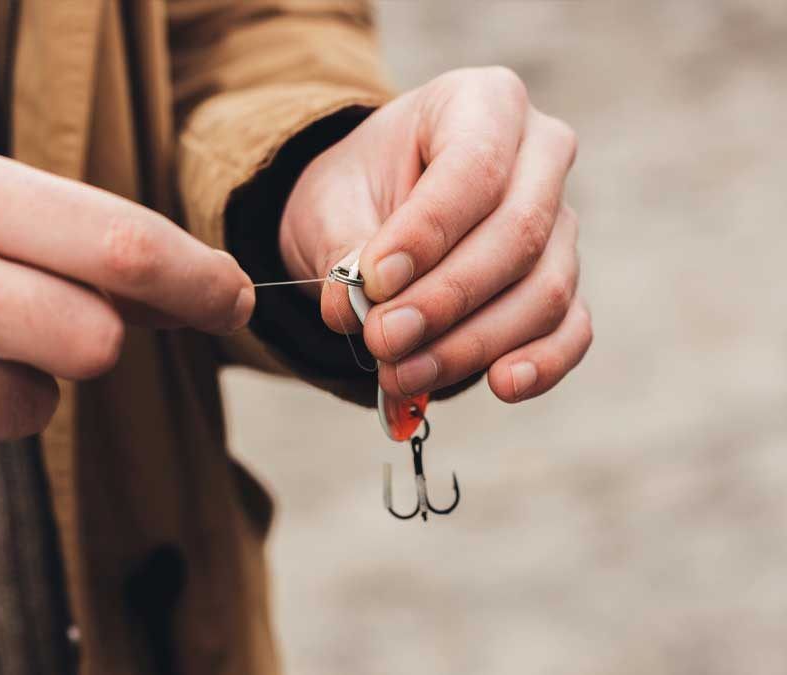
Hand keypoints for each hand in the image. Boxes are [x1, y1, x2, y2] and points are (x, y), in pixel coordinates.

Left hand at [279, 67, 590, 403]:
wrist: (372, 210)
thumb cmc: (356, 191)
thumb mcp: (330, 203)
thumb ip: (344, 250)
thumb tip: (353, 309)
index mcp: (484, 102)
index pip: (474, 167)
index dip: (427, 232)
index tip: (375, 282)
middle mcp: (540, 153)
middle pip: (517, 233)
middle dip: (446, 299)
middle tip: (383, 340)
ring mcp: (562, 220)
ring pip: (544, 289)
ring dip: (473, 342)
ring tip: (402, 373)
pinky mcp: (565, 281)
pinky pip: (571, 327)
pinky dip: (540, 363)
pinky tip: (500, 385)